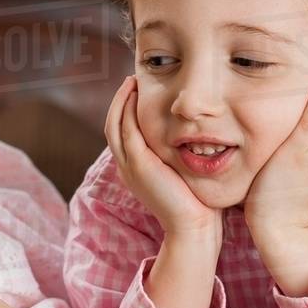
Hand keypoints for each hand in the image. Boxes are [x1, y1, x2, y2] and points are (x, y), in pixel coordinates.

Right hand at [106, 75, 220, 235]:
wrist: (192, 227)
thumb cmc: (195, 203)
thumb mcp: (180, 174)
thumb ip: (176, 156)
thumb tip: (192, 139)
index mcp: (133, 170)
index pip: (121, 133)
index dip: (125, 110)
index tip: (138, 91)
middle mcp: (126, 167)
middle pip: (112, 125)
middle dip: (120, 100)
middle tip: (131, 80)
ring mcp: (129, 166)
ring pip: (114, 125)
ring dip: (122, 100)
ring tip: (132, 81)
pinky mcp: (138, 164)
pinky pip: (127, 130)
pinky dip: (129, 109)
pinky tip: (138, 94)